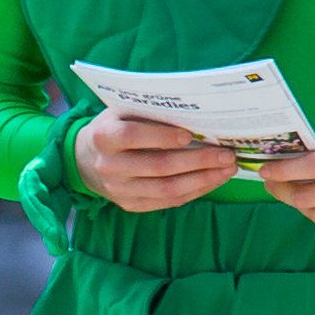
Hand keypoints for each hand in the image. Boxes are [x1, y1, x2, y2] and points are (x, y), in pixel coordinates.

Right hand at [72, 111, 238, 213]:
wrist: (87, 158)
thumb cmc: (117, 125)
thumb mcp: (125, 110)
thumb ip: (151, 111)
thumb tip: (197, 111)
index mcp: (104, 136)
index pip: (132, 136)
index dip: (161, 136)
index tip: (190, 134)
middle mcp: (109, 166)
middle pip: (157, 166)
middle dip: (197, 161)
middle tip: (226, 154)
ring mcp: (118, 189)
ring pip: (165, 189)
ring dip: (201, 180)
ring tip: (227, 169)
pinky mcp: (129, 204)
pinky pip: (166, 202)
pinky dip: (193, 192)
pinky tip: (213, 181)